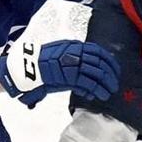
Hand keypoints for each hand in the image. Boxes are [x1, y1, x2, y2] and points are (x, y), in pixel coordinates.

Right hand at [0, 40, 119, 107]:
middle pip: (100, 63)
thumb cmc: (42, 62)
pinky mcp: (69, 77)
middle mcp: (76, 53)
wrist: (26, 67)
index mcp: (75, 46)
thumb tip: (88, 65)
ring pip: (97, 74)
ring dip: (106, 84)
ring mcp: (73, 65)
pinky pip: (88, 84)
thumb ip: (74, 56)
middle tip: (114, 84)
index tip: (115, 70)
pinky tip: (100, 95)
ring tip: (109, 92)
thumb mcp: (60, 52)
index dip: (109, 61)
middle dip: (110, 75)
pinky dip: (97, 90)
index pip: (98, 51)